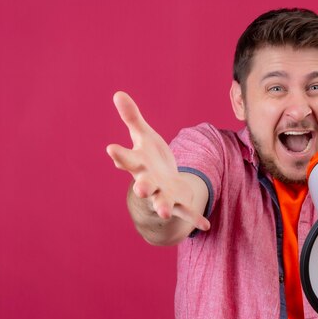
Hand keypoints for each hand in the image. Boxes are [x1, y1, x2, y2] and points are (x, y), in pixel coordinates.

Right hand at [106, 91, 209, 230]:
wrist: (160, 185)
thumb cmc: (150, 158)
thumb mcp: (143, 136)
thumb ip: (132, 118)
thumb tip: (118, 93)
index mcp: (139, 165)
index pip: (127, 158)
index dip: (119, 154)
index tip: (111, 148)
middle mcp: (148, 182)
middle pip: (143, 184)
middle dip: (142, 187)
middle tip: (140, 188)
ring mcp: (162, 194)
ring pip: (161, 202)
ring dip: (163, 206)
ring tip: (165, 212)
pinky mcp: (178, 203)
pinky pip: (187, 211)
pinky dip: (195, 218)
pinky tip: (206, 225)